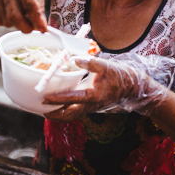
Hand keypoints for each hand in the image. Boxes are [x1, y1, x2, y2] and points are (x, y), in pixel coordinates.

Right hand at [0, 0, 47, 32]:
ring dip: (17, 24)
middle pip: (14, 15)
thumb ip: (40, 6)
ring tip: (22, 15)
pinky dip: (8, 23)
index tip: (43, 30)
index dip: (36, 19)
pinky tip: (12, 12)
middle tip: (32, 30)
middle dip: (25, 27)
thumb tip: (42, 27)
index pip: (29, 4)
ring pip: (7, 20)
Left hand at [42, 56, 168, 121]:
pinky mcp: (92, 106)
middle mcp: (90, 105)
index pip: (70, 99)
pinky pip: (76, 112)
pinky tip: (60, 105)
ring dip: (59, 115)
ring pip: (72, 116)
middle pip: (68, 115)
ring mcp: (91, 107)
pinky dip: (66, 111)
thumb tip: (75, 58)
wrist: (134, 88)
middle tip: (40, 110)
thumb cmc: (121, 76)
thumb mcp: (107, 66)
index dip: (56, 99)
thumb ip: (91, 62)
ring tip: (46, 111)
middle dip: (54, 115)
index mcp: (93, 96)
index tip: (44, 97)